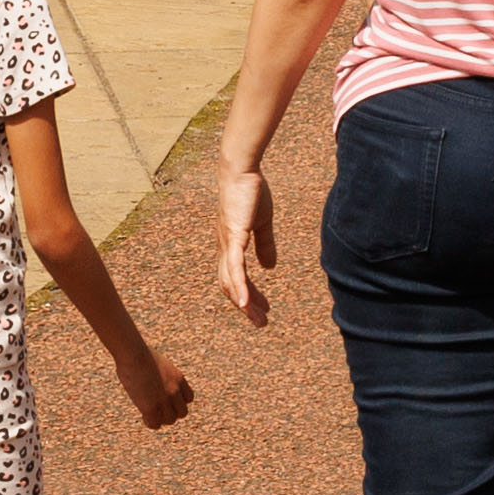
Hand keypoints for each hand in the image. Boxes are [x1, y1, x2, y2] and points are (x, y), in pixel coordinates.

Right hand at [120, 345, 196, 431]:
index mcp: (179, 379)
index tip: (167, 400)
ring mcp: (164, 400)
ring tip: (149, 413)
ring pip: (170, 420)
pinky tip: (143, 415)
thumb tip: (152, 378)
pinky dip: (150, 422)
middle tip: (158, 409)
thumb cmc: (139, 354)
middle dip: (171, 412)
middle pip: (182, 412)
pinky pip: (155, 424)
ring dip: (160, 418)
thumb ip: (161, 375)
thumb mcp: (158, 363)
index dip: (178, 402)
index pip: (189, 398)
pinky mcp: (151, 407)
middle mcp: (175, 391)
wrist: (134, 354)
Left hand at [216, 161, 282, 326]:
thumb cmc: (250, 191)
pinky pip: (235, 268)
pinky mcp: (233, 237)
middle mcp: (224, 249)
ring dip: (244, 303)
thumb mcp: (262, 223)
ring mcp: (227, 244)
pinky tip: (245, 303)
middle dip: (246, 306)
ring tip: (258, 319)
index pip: (236, 277)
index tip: (262, 309)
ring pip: (232, 282)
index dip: (248, 294)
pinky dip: (239, 288)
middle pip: (231, 286)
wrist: (241, 171)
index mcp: (230, 245)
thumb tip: (269, 267)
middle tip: (261, 323)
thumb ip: (265, 245)